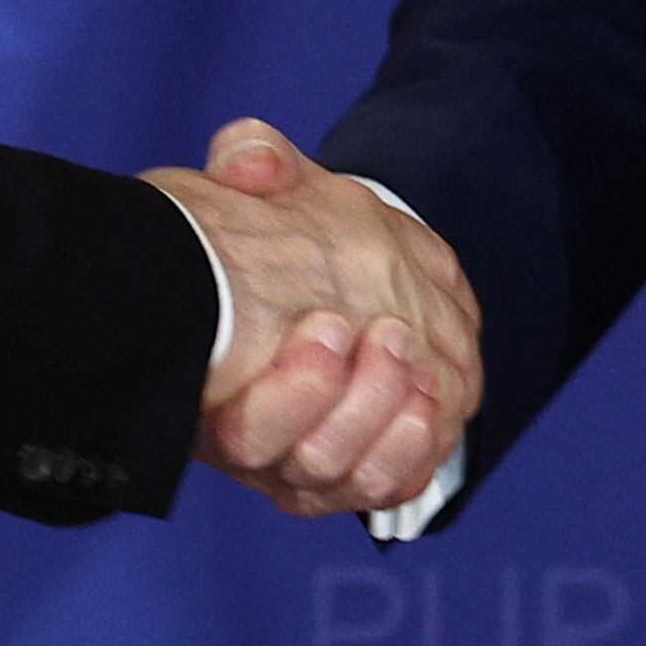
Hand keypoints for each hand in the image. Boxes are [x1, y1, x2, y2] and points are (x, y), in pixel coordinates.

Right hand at [144, 117, 480, 517]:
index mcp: (217, 382)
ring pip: (352, 475)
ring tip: (412, 358)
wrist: (306, 254)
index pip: (245, 430)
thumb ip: (250, 161)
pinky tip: (428, 400)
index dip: (292, 394)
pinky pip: (389, 484)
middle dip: (356, 402)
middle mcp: (262, 438)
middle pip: (311, 459)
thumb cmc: (267, 226)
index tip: (328, 325)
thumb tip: (252, 166)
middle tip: (388, 334)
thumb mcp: (254, 183)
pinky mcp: (362, 466)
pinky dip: (412, 450)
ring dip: (390, 419)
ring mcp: (311, 459)